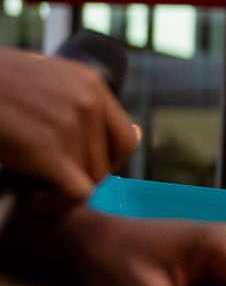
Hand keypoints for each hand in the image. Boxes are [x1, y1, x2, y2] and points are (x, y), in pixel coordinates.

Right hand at [0, 48, 136, 201]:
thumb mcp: (44, 80)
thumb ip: (75, 101)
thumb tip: (131, 134)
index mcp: (91, 83)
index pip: (125, 138)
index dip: (105, 162)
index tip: (80, 169)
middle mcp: (88, 102)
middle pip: (106, 163)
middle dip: (79, 178)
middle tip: (49, 182)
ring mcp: (71, 125)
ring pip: (90, 179)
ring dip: (62, 190)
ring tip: (35, 188)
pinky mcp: (49, 150)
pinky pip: (76, 194)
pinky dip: (57, 206)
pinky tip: (36, 203)